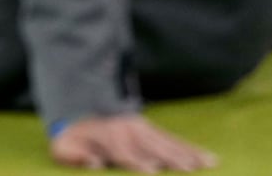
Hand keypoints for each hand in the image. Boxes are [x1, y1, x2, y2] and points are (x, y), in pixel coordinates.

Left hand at [50, 115, 217, 171]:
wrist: (77, 104)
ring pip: (170, 144)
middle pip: (156, 150)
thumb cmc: (72, 136)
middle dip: (174, 161)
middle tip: (193, 170)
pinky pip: (173, 139)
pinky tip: (208, 157)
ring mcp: (143, 130)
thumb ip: (75, 157)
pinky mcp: (151, 129)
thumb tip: (94, 164)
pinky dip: (191, 148)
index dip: (141, 165)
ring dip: (189, 155)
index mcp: (111, 140)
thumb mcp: (62, 148)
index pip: (129, 156)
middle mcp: (131, 134)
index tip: (154, 172)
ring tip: (209, 164)